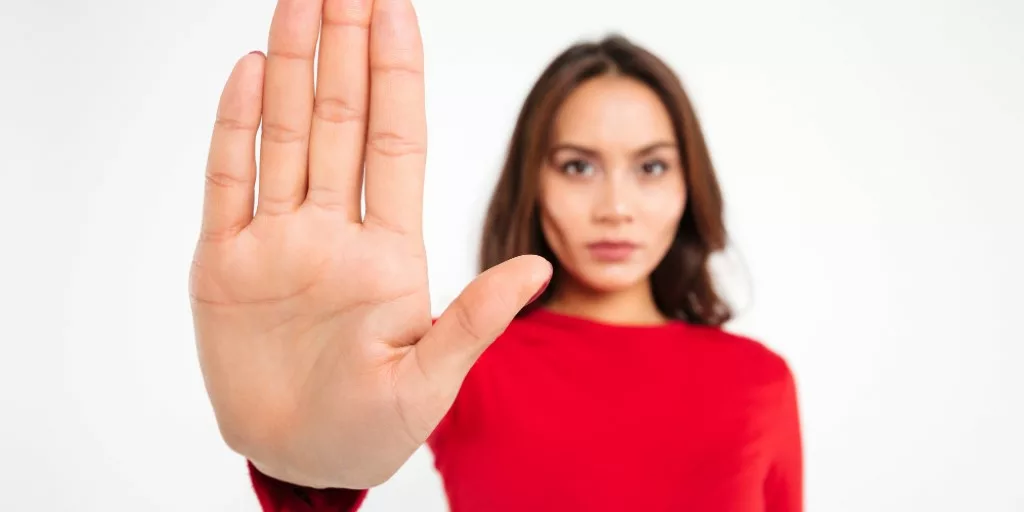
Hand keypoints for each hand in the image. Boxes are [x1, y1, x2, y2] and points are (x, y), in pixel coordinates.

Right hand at [189, 0, 550, 488]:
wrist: (301, 459)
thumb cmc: (372, 429)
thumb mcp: (429, 380)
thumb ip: (473, 320)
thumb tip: (537, 266)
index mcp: (389, 251)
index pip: (394, 140)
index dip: (396, 72)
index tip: (395, 6)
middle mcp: (333, 231)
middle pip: (339, 120)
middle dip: (343, 47)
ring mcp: (277, 242)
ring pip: (283, 135)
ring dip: (287, 67)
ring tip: (297, 2)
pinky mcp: (224, 264)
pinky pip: (228, 181)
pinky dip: (233, 127)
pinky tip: (245, 71)